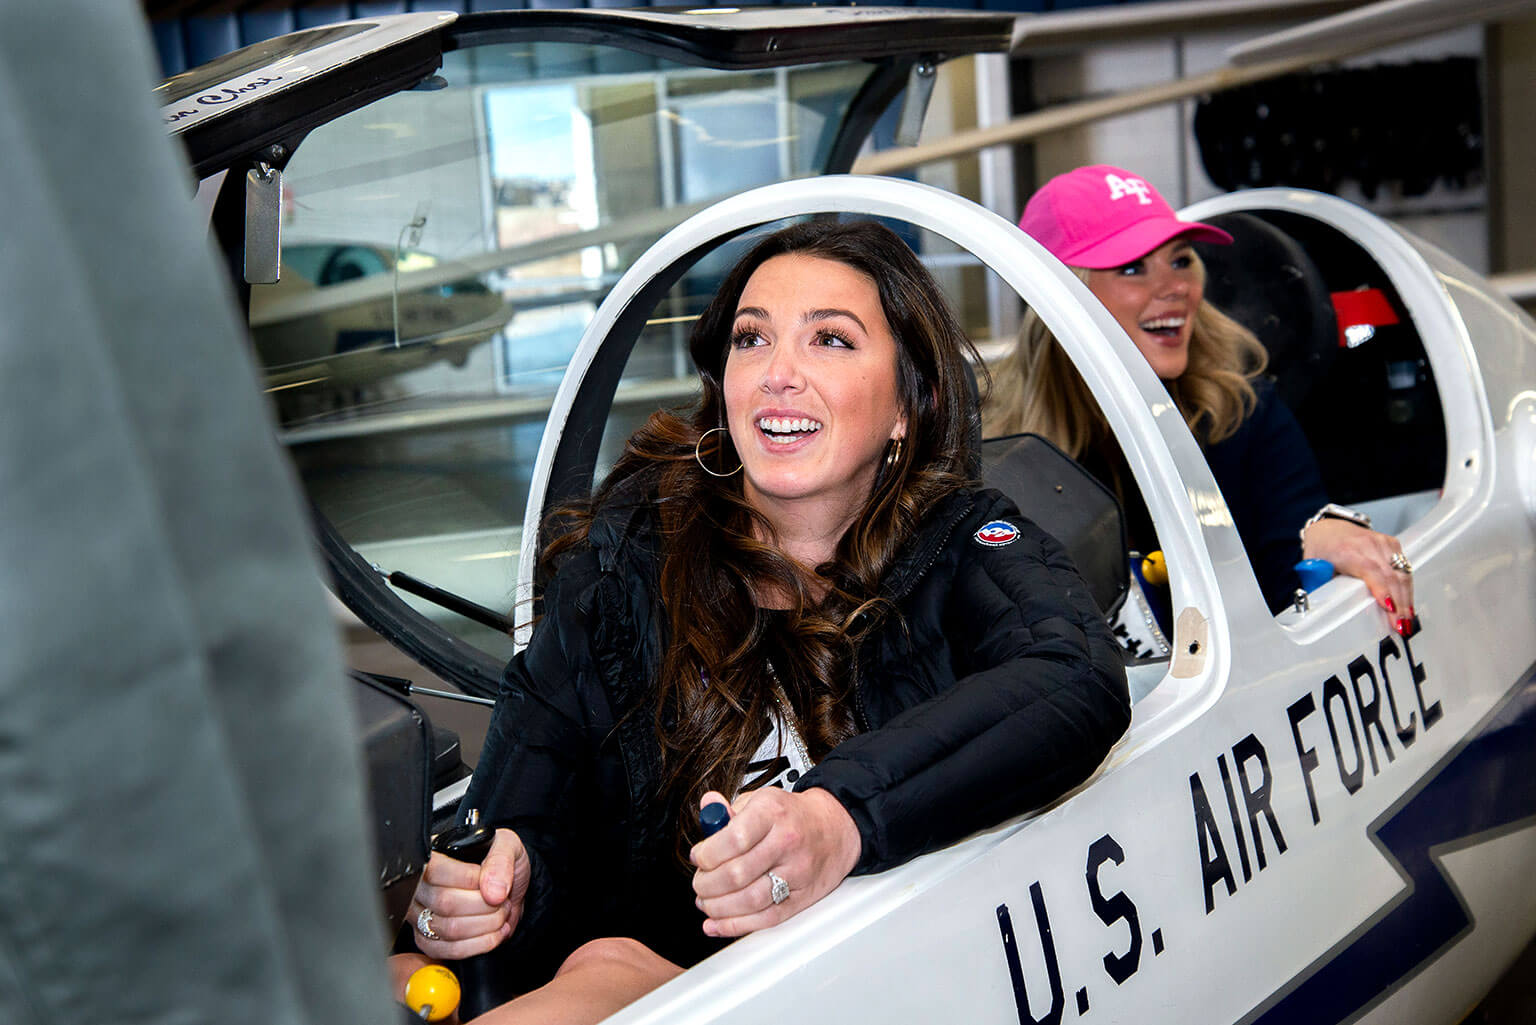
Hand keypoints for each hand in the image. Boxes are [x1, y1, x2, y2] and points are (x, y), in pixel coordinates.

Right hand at [408, 828, 529, 958]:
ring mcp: (421, 915)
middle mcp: (421, 887)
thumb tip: (493, 892)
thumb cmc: (500, 863)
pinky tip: (495, 933)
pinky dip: (480, 945)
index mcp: (435, 857)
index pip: (435, 871)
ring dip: (486, 926)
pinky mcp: (429, 940)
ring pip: (448, 930)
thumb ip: (501, 862)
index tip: (491, 883)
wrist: (506, 886)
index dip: (469, 879)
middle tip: (502, 901)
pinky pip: (448, 950)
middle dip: (485, 906)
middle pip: (445, 904)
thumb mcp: (508, 847)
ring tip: (501, 915)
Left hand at [689, 787, 860, 938]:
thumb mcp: (761, 799)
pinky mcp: (803, 897)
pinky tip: (718, 924)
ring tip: (707, 902)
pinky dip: (737, 926)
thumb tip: (708, 809)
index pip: (733, 839)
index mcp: (772, 812)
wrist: (836, 827)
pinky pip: (766, 918)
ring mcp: (797, 872)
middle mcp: (787, 842)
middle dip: (707, 884)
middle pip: (737, 874)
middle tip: (699, 883)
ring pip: (750, 900)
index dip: (707, 854)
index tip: (698, 857)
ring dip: (718, 907)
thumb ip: (729, 810)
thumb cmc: (793, 815)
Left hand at [1302, 519, 1415, 632]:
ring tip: (1406, 622)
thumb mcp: (1312, 567)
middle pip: (1390, 576)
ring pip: (1402, 574)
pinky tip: (1407, 606)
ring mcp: (1383, 543)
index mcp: (1346, 550)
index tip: (1389, 608)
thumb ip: (1318, 586)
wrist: (1330, 528)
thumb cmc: (1322, 548)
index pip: (1370, 570)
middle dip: (1398, 603)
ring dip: (1406, 599)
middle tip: (1400, 626)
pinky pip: (1404, 568)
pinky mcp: (1393, 545)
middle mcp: (1368, 545)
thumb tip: (1317, 610)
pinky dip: (1407, 588)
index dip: (1381, 589)